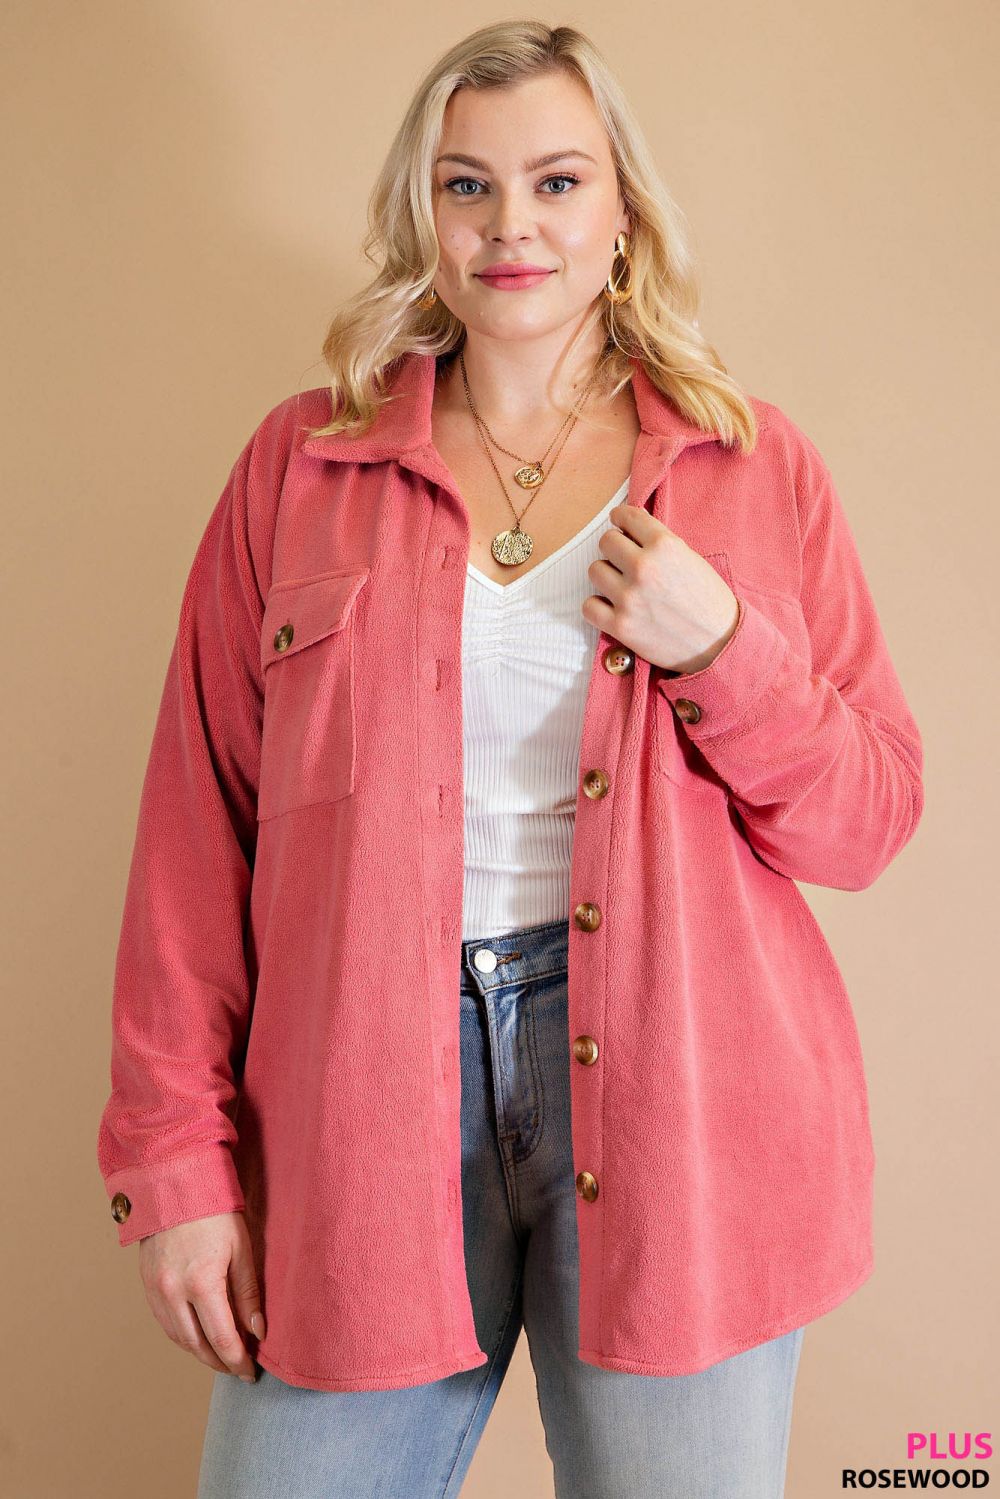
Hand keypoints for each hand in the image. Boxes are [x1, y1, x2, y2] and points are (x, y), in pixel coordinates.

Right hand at [138, 1211, 264, 1382]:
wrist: (174, 1184)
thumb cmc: (215, 1211)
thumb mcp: (242, 1248)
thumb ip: (248, 1293)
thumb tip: (258, 1331)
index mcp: (201, 1283)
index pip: (222, 1339)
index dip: (238, 1361)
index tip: (251, 1373)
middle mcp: (173, 1293)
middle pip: (197, 1346)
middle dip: (220, 1363)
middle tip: (239, 1369)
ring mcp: (155, 1291)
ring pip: (178, 1338)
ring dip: (200, 1353)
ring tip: (222, 1357)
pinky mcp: (146, 1285)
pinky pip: (165, 1323)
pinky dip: (183, 1336)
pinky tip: (200, 1336)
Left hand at [582, 504, 739, 674]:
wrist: (721, 644)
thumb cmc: (709, 600)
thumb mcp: (690, 558)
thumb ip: (659, 543)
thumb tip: (629, 530)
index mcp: (665, 545)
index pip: (626, 516)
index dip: (620, 518)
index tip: (618, 522)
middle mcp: (644, 567)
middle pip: (606, 542)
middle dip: (614, 548)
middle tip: (624, 559)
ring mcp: (629, 598)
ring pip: (595, 571)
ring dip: (606, 576)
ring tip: (622, 585)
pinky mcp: (621, 626)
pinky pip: (589, 607)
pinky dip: (598, 606)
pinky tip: (612, 607)